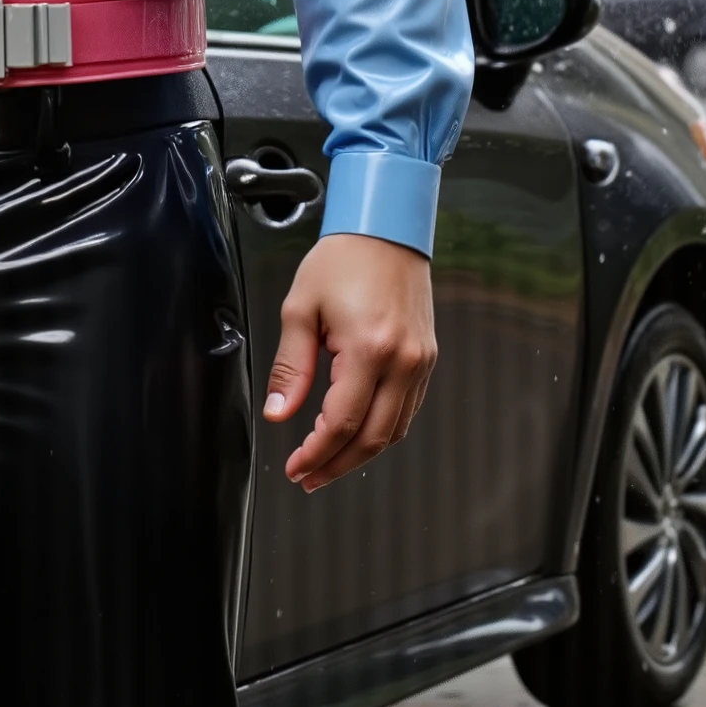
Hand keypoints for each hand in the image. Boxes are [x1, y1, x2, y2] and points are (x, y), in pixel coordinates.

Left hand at [264, 233, 436, 492]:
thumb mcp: (300, 309)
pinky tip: (357, 435)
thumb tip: (279, 412)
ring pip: (395, 430)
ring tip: (328, 463)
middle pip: (373, 439)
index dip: (315, 454)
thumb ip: (290, 367)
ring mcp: (420, 361)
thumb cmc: (343, 259)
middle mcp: (403, 360)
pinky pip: (407, 410)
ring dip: (360, 454)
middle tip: (309, 477)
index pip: (341, 423)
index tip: (296, 467)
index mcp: (369, 348)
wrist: (386, 229)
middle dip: (337, 465)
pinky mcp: (426, 358)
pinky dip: (382, 431)